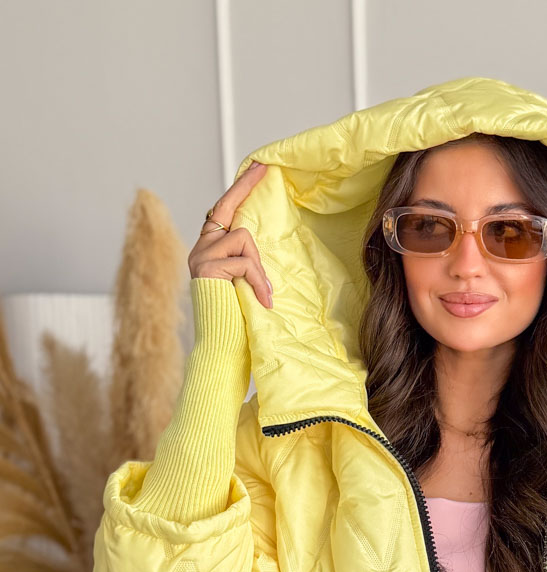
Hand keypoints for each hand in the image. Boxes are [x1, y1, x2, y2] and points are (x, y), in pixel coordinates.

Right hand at [187, 160, 272, 307]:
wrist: (219, 346)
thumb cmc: (234, 319)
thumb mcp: (242, 283)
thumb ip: (245, 261)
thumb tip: (259, 246)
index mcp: (209, 249)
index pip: (222, 212)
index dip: (239, 190)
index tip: (257, 169)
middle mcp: (200, 248)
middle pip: (225, 207)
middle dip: (245, 186)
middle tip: (264, 168)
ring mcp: (201, 256)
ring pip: (242, 238)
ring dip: (258, 266)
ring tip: (263, 292)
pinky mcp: (207, 267)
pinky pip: (244, 261)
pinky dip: (257, 280)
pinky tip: (262, 299)